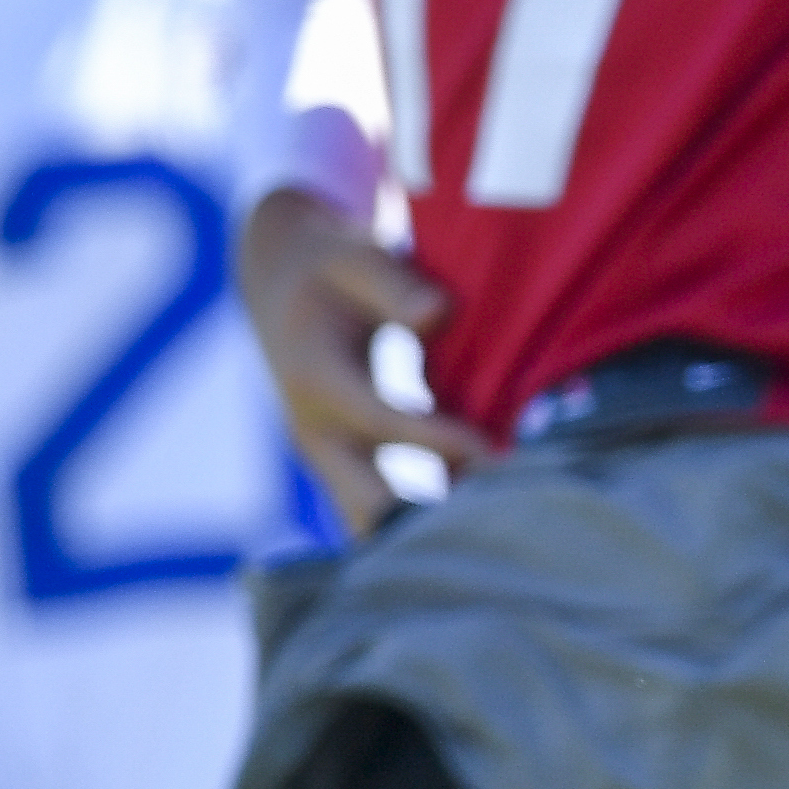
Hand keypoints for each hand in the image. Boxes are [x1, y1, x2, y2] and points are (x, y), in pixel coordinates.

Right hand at [239, 186, 487, 534]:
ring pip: (370, 521)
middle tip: (507, 520)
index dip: (439, 441)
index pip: (383, 422)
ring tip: (501, 529)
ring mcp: (325, 456)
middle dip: (431, 518)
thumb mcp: (360, 258)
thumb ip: (399, 286)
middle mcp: (315, 430)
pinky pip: (377, 513)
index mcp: (318, 378)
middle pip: (368, 502)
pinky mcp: (342, 466)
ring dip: (427, 530)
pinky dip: (421, 525)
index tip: (497, 453)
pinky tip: (482, 521)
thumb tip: (439, 313)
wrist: (281, 282)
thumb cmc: (334, 265)